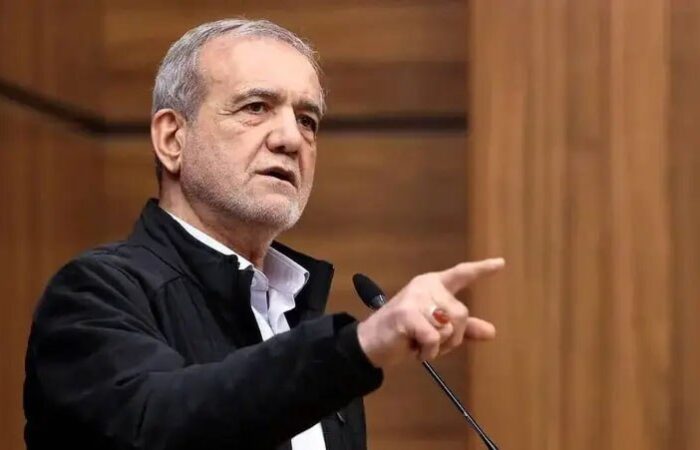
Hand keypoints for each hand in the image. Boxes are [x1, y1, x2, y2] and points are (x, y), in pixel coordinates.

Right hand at [356, 258, 504, 367]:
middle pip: (461, 314)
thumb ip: (463, 329)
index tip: (501, 264)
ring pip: (449, 328)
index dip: (482, 269)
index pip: (461, 274)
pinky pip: (434, 339)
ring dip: (438, 346)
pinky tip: (415, 350)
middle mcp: (426, 286)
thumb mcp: (436, 330)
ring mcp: (416, 298)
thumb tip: (492, 332)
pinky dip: (428, 352)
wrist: (371, 342)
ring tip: (419, 343)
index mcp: (433, 285)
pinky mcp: (407, 314)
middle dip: (452, 337)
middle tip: (431, 342)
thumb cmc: (405, 333)